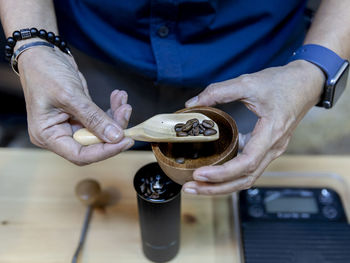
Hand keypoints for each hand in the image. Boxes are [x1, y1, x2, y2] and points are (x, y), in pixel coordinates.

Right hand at [18, 46, 133, 164]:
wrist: (42, 52)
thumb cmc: (44, 71)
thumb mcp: (70, 95)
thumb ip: (93, 118)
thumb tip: (115, 137)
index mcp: (48, 135)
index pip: (80, 155)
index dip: (105, 151)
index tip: (125, 140)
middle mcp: (59, 134)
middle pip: (94, 145)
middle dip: (113, 131)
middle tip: (126, 112)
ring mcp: (71, 125)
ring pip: (100, 132)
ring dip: (115, 119)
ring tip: (123, 102)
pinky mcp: (80, 116)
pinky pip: (100, 119)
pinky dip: (111, 110)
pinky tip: (118, 97)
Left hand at [183, 60, 324, 194]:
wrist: (306, 83)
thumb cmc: (283, 83)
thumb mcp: (248, 82)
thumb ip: (218, 91)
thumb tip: (192, 103)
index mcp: (272, 133)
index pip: (247, 163)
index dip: (222, 173)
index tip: (200, 174)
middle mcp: (273, 148)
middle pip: (245, 179)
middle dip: (216, 187)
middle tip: (191, 187)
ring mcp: (272, 150)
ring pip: (247, 177)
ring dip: (222, 185)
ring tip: (197, 184)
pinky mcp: (267, 148)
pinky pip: (248, 168)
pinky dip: (230, 174)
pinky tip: (212, 171)